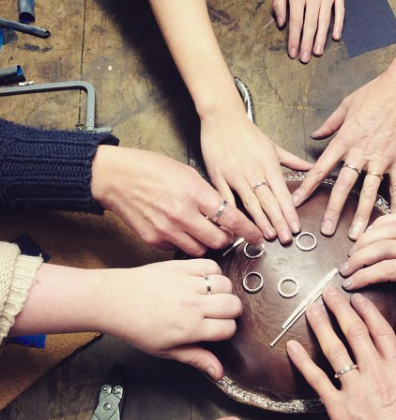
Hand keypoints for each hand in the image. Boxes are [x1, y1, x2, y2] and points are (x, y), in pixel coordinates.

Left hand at [11, 259, 241, 378]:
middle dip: (230, 312)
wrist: (113, 301)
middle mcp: (192, 305)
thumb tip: (219, 372)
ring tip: (210, 296)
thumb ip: (196, 358)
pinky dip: (213, 272)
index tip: (216, 330)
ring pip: (226, 284)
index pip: (228, 328)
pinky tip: (204, 281)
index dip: (226, 331)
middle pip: (233, 305)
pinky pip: (211, 265)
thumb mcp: (165, 350)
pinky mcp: (181, 267)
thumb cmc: (137, 327)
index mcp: (189, 328)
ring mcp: (187, 283)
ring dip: (223, 291)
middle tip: (217, 313)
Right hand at [92, 145, 262, 255]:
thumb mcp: (186, 173)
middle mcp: (182, 214)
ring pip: (201, 250)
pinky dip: (185, 243)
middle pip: (219, 240)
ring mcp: (167, 229)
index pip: (232, 219)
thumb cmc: (149, 169)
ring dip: (207, 244)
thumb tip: (225, 212)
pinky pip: (179, 249)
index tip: (258, 237)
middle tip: (228, 234)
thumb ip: (207, 194)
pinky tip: (181, 231)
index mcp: (194, 192)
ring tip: (203, 232)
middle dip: (228, 239)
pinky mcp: (154, 240)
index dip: (249, 231)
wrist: (114, 177)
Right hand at [201, 109, 311, 242]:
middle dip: (279, 222)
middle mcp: (254, 171)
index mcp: (269, 165)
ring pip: (250, 202)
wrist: (222, 117)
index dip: (290, 212)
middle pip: (269, 201)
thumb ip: (293, 160)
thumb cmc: (247, 132)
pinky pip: (226, 198)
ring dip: (260, 221)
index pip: (283, 193)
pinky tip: (235, 226)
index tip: (295, 227)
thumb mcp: (273, 145)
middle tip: (285, 238)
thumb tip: (312, 167)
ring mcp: (235, 175)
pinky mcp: (218, 176)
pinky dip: (231, 213)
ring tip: (268, 236)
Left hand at [273, 0, 343, 62]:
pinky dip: (339, 24)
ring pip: (324, 20)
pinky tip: (336, 37)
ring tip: (317, 52)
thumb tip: (281, 24)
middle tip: (305, 59)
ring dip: (321, 38)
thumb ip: (279, 3)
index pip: (296, 21)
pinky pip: (340, 10)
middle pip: (310, 23)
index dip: (294, 38)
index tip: (293, 53)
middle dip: (306, 43)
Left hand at [286, 289, 395, 419]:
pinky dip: (303, 362)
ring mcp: (355, 390)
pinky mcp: (337, 408)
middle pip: (354, 332)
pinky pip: (317, 380)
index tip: (357, 298)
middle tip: (328, 293)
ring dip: (320, 326)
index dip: (366, 310)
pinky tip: (292, 348)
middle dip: (339, 309)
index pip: (380, 330)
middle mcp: (375, 374)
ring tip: (311, 310)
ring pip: (334, 350)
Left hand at [292, 23, 395, 239]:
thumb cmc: (377, 92)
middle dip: (333, 210)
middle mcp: (361, 152)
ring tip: (358, 234)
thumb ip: (329, 124)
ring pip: (369, 192)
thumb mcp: (347, 105)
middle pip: (343, 186)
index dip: (307, 187)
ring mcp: (381, 158)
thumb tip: (314, 135)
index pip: (320, 169)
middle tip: (326, 230)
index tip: (296, 202)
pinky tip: (394, 218)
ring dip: (362, 214)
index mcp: (345, 139)